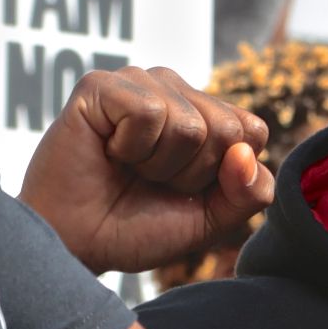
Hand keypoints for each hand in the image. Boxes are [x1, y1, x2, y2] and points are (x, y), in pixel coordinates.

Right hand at [20, 66, 273, 273]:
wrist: (76, 245)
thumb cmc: (136, 228)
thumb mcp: (209, 220)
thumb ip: (249, 193)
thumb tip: (246, 152)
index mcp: (203, 113)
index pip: (251, 130)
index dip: (222, 175)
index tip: (184, 189)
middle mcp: (174, 90)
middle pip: (225, 128)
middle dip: (191, 173)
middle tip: (149, 181)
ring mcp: (137, 82)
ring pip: (187, 124)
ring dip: (157, 164)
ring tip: (126, 167)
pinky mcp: (101, 85)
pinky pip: (147, 114)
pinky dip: (130, 148)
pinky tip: (107, 151)